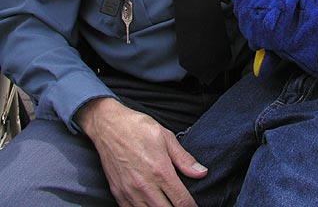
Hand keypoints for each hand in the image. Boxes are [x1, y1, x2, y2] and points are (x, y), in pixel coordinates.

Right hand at [75, 98, 206, 206]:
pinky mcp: (118, 193)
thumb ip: (184, 158)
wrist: (109, 126)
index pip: (181, 200)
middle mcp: (145, 185)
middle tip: (181, 206)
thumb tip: (202, 172)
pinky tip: (149, 206)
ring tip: (167, 205)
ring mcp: (130, 192)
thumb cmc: (138, 128)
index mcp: (161, 171)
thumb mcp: (166, 137)